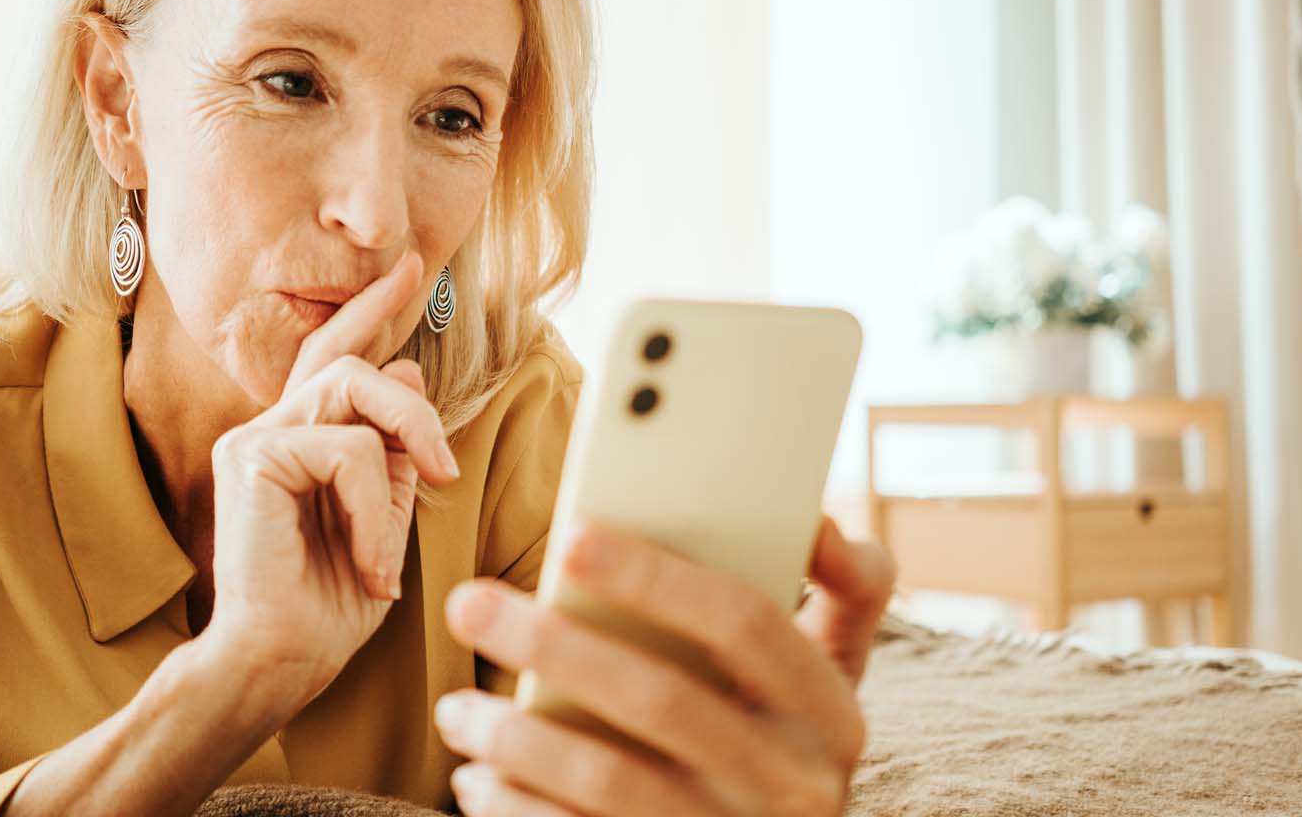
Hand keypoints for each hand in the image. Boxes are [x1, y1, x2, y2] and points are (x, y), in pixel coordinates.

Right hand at [193, 250, 459, 708]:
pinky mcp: (251, 457)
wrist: (278, 664)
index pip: (333, 354)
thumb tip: (406, 374)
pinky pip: (346, 449)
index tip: (406, 268)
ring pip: (353, 389)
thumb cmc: (327, 607)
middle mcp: (269, 428)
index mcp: (297, 439)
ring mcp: (254, 438)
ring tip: (411, 514)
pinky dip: (374, 510)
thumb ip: (391, 452)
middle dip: (410, 395)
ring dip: (403, 448)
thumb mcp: (382, 519)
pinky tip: (371, 565)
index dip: (370, 309)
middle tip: (445, 467)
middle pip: (348, 360)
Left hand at [434, 516, 894, 815]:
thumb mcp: (832, 678)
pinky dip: (517, 809)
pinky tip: (479, 779)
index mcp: (830, 713)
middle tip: (470, 603)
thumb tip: (815, 515)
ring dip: (517, 739)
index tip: (569, 537)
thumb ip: (844, 591)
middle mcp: (795, 785)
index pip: (747, 623)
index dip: (657, 577)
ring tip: (458, 709)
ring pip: (611, 781)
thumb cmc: (783, 742)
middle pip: (662, 699)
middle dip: (554, 644)